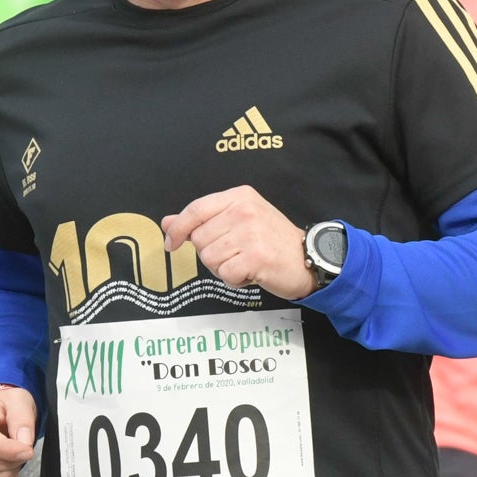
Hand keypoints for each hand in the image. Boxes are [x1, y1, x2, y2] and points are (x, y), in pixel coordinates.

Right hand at [0, 384, 36, 476]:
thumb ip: (23, 419)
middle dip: (15, 459)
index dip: (10, 450)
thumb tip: (24, 443)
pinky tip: (7, 470)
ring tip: (13, 456)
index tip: (28, 451)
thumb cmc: (4, 407)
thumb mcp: (18, 401)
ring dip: (11, 471)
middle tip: (21, 448)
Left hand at [163, 186, 314, 300]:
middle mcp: (245, 210)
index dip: (178, 228)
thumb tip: (168, 223)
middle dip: (212, 254)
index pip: (196, 209)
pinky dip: (235, 280)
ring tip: (246, 262)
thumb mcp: (238, 221)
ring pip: (210, 258)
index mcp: (239, 197)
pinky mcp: (256, 256)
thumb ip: (203, 220)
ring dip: (224, 268)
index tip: (172, 243)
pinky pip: (225, 274)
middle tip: (236, 254)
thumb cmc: (272, 241)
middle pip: (201, 239)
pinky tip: (251, 273)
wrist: (309, 258)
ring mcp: (251, 233)